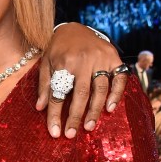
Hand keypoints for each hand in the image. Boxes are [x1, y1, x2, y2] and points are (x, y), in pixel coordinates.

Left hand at [36, 23, 125, 137]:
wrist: (75, 27)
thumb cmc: (58, 48)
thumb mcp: (46, 62)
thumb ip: (44, 85)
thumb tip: (41, 108)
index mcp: (64, 61)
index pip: (58, 93)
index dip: (55, 114)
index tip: (55, 132)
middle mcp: (84, 60)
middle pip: (80, 94)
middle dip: (75, 116)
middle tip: (72, 134)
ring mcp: (101, 58)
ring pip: (100, 89)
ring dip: (95, 110)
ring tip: (89, 127)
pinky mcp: (114, 57)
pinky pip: (119, 78)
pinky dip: (116, 94)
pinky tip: (110, 108)